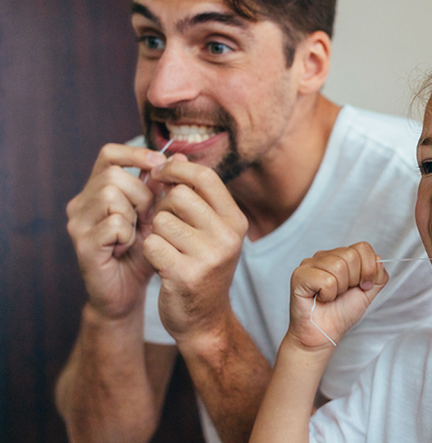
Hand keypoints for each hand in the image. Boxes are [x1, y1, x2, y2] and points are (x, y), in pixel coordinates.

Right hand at [66, 143, 166, 318]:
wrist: (127, 293)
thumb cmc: (143, 252)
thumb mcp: (157, 215)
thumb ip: (163, 188)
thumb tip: (180, 156)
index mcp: (97, 190)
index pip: (109, 154)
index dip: (135, 154)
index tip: (160, 164)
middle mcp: (81, 203)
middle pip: (114, 175)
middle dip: (141, 193)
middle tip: (148, 216)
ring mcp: (78, 223)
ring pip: (110, 195)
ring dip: (134, 214)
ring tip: (137, 233)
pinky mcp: (82, 244)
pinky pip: (113, 224)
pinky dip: (127, 235)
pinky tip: (127, 247)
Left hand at [142, 155, 248, 341]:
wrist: (205, 320)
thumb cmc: (202, 268)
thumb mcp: (209, 230)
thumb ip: (194, 196)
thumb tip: (173, 156)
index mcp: (236, 221)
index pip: (205, 177)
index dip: (178, 169)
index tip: (161, 173)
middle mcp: (228, 236)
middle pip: (179, 196)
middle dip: (163, 206)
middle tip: (164, 224)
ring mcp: (209, 257)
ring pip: (161, 220)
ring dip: (155, 232)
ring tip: (166, 247)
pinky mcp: (185, 275)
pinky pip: (151, 244)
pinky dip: (149, 252)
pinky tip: (160, 263)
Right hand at [287, 242, 388, 349]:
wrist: (323, 336)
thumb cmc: (341, 314)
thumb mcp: (367, 293)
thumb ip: (377, 276)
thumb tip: (379, 260)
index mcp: (339, 256)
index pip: (362, 247)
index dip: (368, 269)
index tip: (363, 286)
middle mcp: (323, 256)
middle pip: (351, 255)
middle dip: (353, 280)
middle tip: (342, 293)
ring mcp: (309, 264)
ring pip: (338, 266)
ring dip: (339, 289)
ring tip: (330, 296)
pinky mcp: (299, 276)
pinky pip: (326, 280)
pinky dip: (328, 294)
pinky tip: (320, 299)